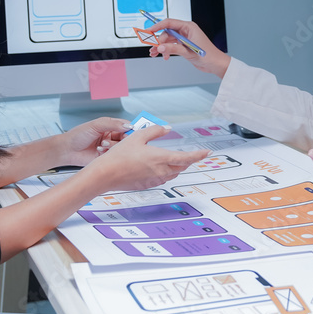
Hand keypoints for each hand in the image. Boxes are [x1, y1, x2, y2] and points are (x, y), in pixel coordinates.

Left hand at [60, 117, 132, 166]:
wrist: (67, 150)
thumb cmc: (78, 135)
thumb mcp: (96, 125)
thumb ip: (113, 124)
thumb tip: (128, 125)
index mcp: (109, 126)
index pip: (126, 126)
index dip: (131, 128)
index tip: (134, 131)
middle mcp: (111, 136)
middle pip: (126, 137)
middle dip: (124, 139)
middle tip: (122, 140)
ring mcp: (109, 147)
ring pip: (120, 147)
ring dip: (113, 146)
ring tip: (103, 145)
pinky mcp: (106, 157)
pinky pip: (114, 155)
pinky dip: (108, 152)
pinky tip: (100, 150)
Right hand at [85, 124, 209, 191]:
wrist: (105, 174)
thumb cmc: (119, 155)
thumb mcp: (138, 136)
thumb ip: (155, 131)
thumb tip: (167, 128)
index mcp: (161, 158)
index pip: (186, 157)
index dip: (198, 155)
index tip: (207, 152)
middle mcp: (161, 171)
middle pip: (182, 167)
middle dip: (187, 160)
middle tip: (191, 154)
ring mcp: (154, 180)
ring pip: (172, 174)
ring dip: (176, 167)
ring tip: (174, 159)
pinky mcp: (147, 185)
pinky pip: (162, 178)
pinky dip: (164, 172)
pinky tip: (156, 167)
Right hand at [147, 18, 229, 78]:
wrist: (215, 64)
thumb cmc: (207, 55)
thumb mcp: (188, 52)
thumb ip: (173, 48)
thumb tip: (160, 47)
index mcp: (188, 27)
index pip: (169, 23)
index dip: (157, 26)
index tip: (148, 31)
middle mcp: (186, 31)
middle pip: (167, 33)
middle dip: (158, 41)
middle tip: (152, 48)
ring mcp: (184, 38)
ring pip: (168, 40)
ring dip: (161, 47)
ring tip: (154, 54)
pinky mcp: (184, 45)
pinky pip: (171, 46)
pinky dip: (166, 51)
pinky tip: (165, 57)